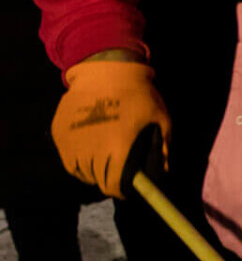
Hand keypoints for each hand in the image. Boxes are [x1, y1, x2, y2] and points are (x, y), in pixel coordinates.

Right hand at [53, 57, 169, 198]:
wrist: (106, 71)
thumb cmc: (138, 95)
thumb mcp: (160, 119)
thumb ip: (163, 149)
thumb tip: (164, 173)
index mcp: (116, 151)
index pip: (115, 186)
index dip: (124, 190)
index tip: (130, 188)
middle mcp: (89, 152)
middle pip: (98, 181)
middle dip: (110, 179)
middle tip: (120, 170)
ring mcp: (70, 144)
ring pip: (81, 171)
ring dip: (94, 170)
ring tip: (106, 156)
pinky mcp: (58, 134)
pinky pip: (69, 157)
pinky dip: (79, 158)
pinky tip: (91, 145)